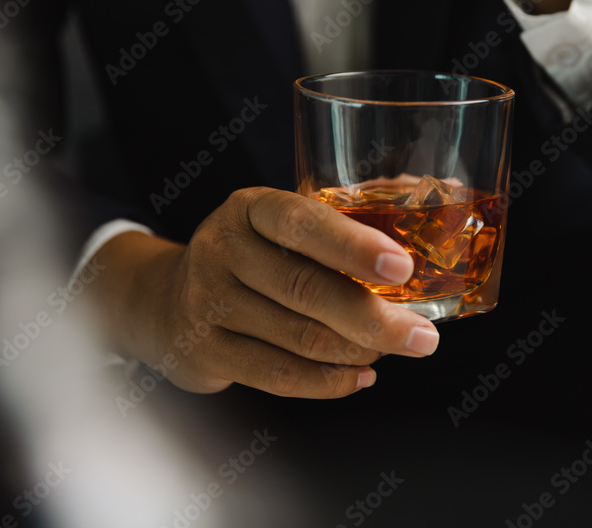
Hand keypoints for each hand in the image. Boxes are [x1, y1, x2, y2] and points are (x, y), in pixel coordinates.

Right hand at [91, 188, 439, 397]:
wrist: (169, 300)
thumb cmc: (251, 258)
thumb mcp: (277, 228)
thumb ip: (335, 232)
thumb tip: (419, 253)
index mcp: (249, 208)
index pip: (302, 223)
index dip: (353, 246)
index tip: (403, 266)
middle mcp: (222, 249)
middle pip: (307, 289)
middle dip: (375, 318)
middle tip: (423, 336)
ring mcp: (208, 303)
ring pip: (300, 337)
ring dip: (358, 351)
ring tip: (394, 350)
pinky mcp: (206, 352)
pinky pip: (280, 375)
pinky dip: (330, 382)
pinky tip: (361, 376)